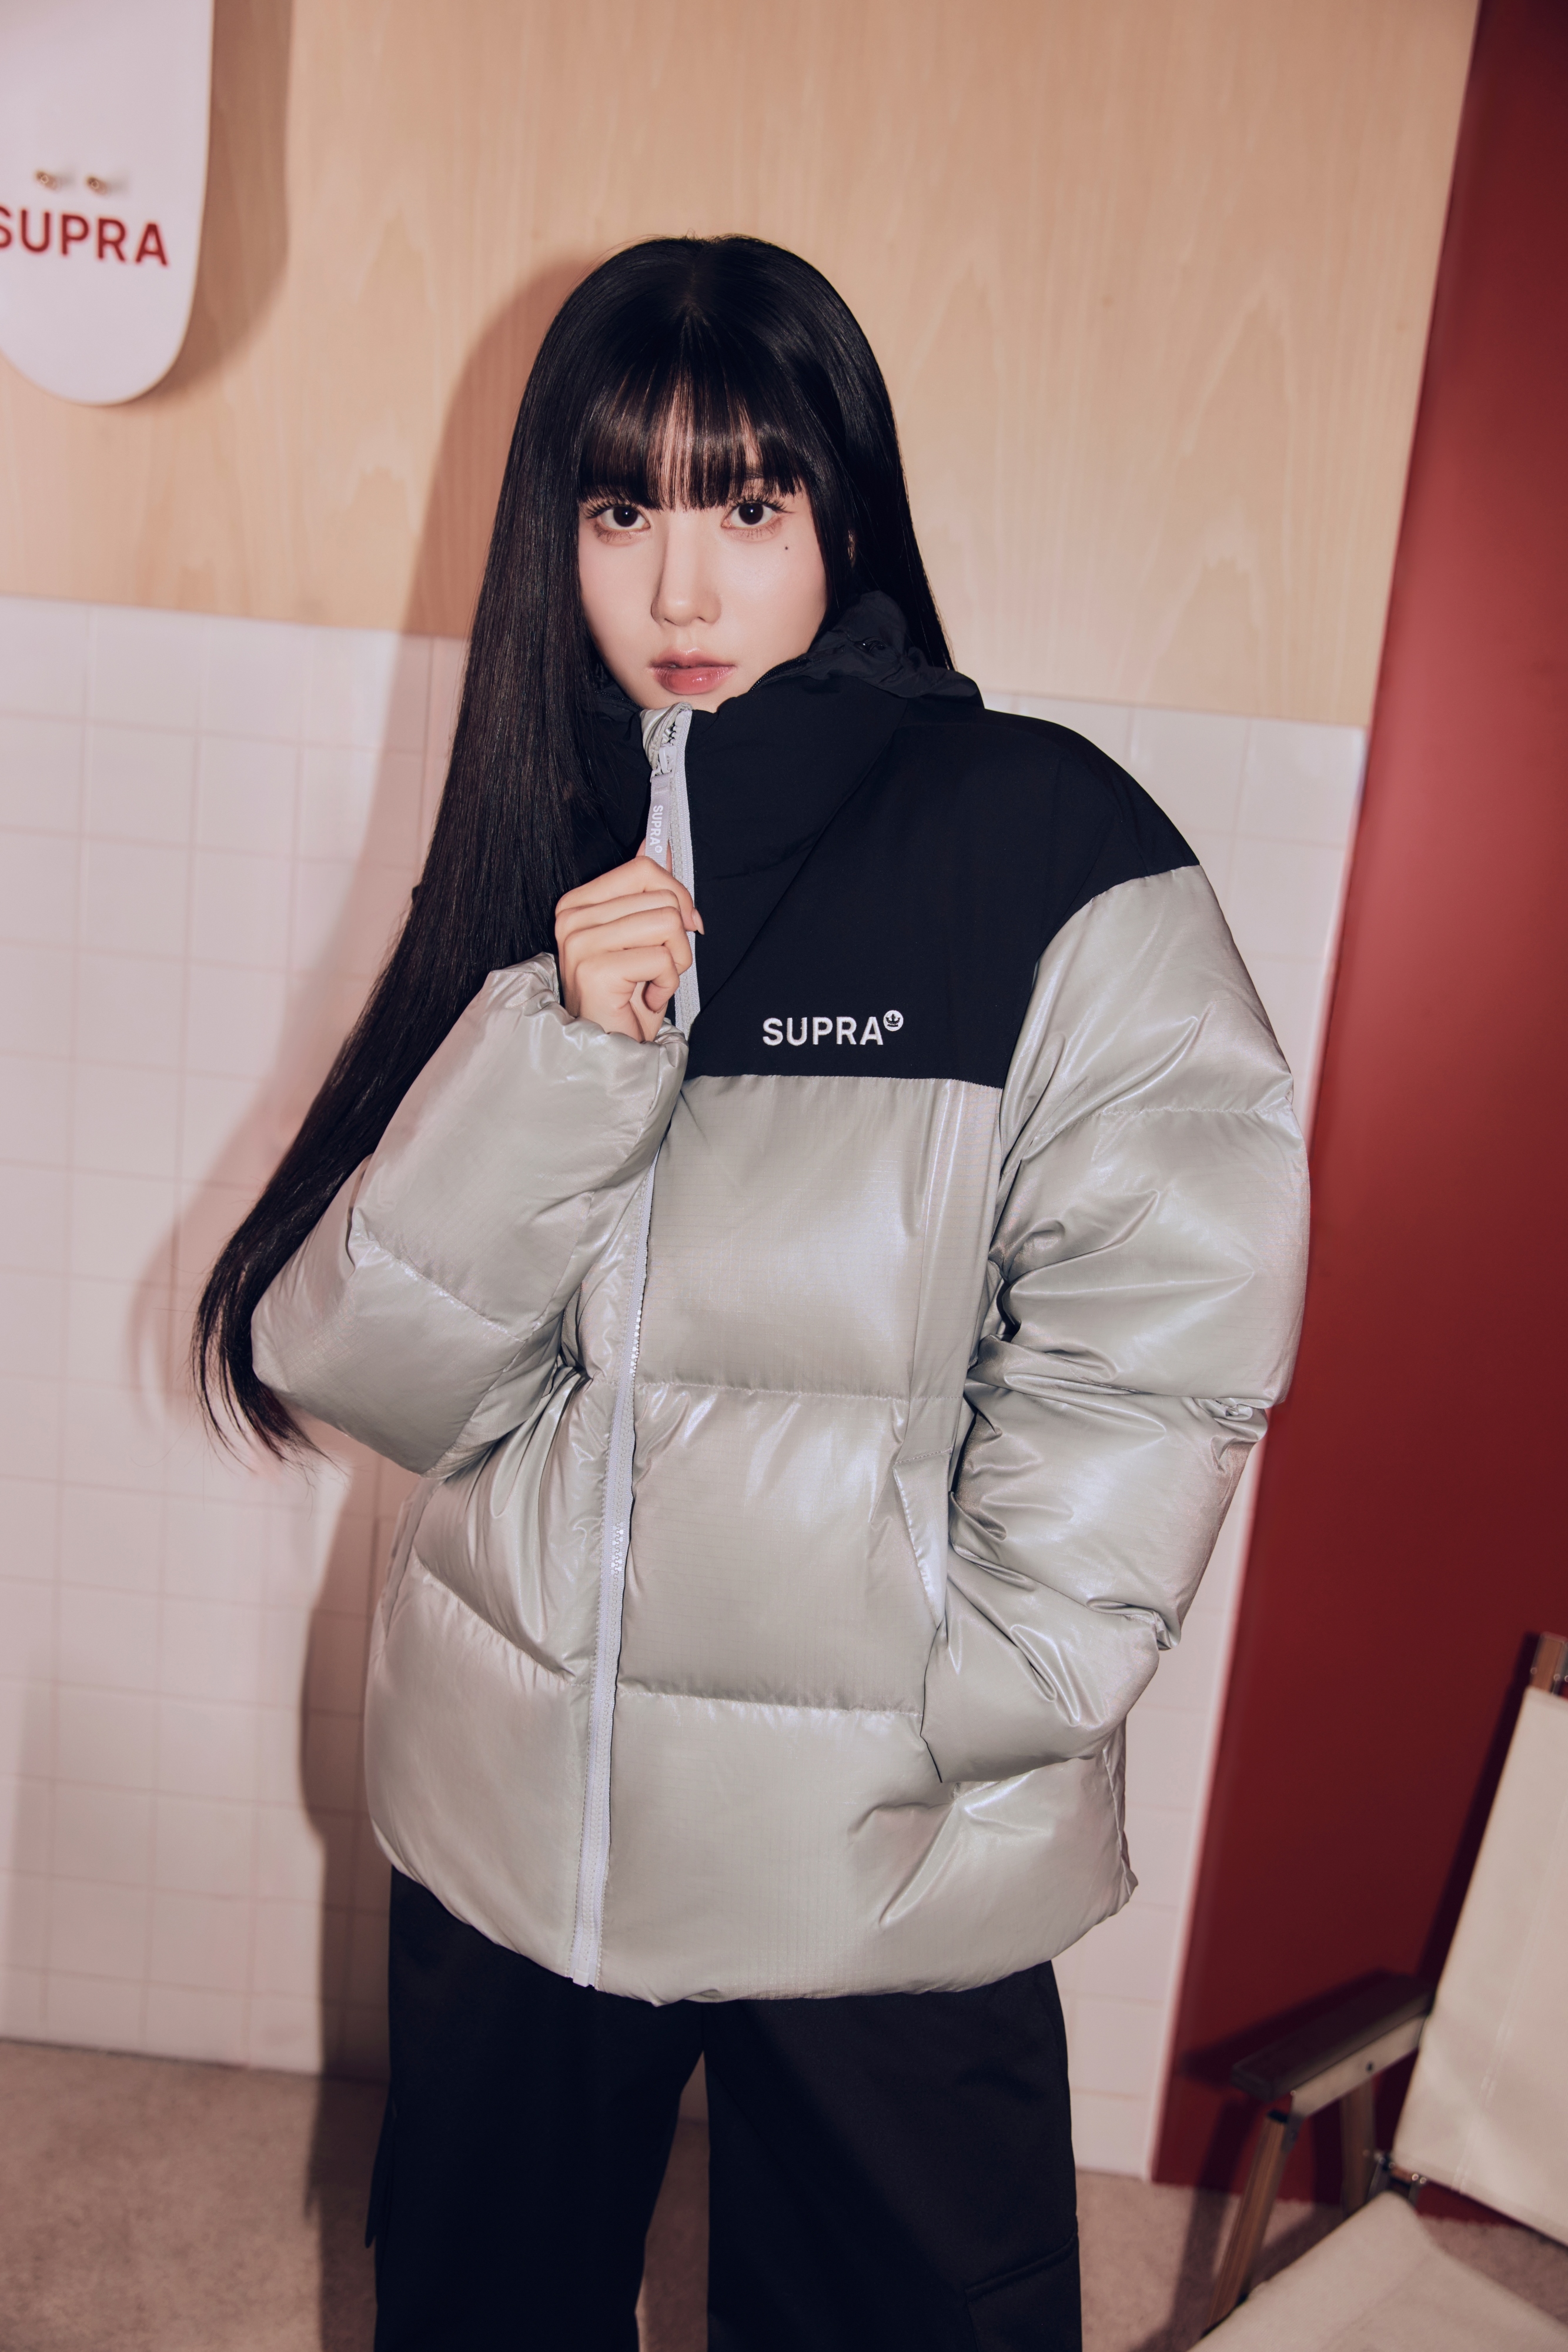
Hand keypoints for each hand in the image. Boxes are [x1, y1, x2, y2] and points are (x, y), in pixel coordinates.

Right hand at [554, 852, 702, 1041]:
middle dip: (678, 937)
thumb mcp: (641, 937)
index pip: (644, 868)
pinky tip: (645, 998)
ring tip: (653, 981)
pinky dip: (667, 983)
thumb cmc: (625, 999)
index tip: (681, 925)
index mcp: (578, 903)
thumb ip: (645, 890)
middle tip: (661, 966)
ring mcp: (580, 943)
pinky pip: (662, 957)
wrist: (610, 1051)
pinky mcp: (596, 968)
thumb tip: (659, 844)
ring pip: (667, 923)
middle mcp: (572, 918)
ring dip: (675, 960)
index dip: (677, 896)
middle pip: (662, 896)